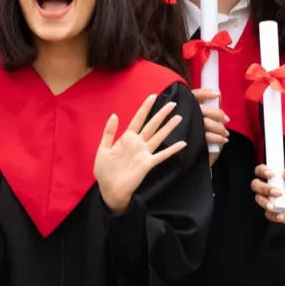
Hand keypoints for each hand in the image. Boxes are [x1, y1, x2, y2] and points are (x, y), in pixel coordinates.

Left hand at [93, 95, 185, 214]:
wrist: (109, 189)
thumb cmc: (104, 171)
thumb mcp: (102, 149)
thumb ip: (109, 132)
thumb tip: (114, 115)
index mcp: (126, 138)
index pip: (138, 119)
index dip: (145, 108)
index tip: (152, 96)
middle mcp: (138, 143)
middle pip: (151, 125)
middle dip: (161, 114)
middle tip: (172, 103)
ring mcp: (144, 153)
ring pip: (158, 137)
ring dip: (168, 128)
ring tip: (178, 118)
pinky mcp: (147, 164)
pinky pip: (161, 155)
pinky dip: (172, 150)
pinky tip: (182, 144)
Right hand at [192, 88, 229, 157]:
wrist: (191, 163)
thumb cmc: (200, 139)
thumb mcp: (206, 122)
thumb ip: (210, 109)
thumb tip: (219, 96)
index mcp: (185, 109)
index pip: (194, 95)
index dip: (205, 93)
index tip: (218, 94)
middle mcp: (183, 117)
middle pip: (201, 109)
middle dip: (217, 114)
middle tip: (226, 120)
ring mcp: (186, 129)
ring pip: (205, 123)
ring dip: (220, 128)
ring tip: (225, 134)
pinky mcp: (191, 141)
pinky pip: (207, 136)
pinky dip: (218, 138)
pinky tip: (223, 140)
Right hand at [252, 165, 284, 226]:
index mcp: (279, 177)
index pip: (262, 170)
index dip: (262, 170)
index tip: (270, 174)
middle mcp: (272, 187)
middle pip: (256, 184)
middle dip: (262, 187)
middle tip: (277, 192)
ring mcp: (273, 201)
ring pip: (258, 198)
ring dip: (264, 201)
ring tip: (274, 206)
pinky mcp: (275, 213)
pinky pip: (267, 214)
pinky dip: (272, 215)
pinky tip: (281, 215)